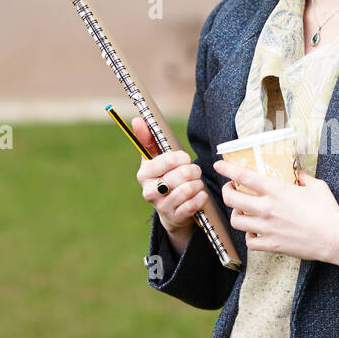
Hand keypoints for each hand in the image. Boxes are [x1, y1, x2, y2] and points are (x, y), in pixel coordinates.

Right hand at [133, 118, 206, 243]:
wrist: (170, 209)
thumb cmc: (165, 176)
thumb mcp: (156, 158)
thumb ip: (148, 139)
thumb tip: (137, 119)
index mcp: (144, 173)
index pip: (168, 160)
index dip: (182, 158)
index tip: (185, 158)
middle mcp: (149, 191)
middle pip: (181, 175)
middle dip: (194, 171)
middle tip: (195, 171)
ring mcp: (161, 206)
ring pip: (188, 190)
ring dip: (198, 184)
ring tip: (197, 183)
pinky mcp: (175, 217)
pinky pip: (193, 205)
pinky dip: (200, 198)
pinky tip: (200, 195)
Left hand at [213, 157, 338, 265]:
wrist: (334, 238)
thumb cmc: (327, 211)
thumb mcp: (316, 186)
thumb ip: (303, 177)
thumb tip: (298, 172)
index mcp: (277, 191)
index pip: (244, 176)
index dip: (227, 169)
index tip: (218, 165)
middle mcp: (267, 209)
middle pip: (232, 199)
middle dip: (226, 191)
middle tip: (231, 189)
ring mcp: (267, 228)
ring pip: (236, 220)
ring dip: (236, 214)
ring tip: (242, 211)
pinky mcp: (271, 244)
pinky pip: (249, 241)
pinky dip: (249, 236)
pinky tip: (254, 231)